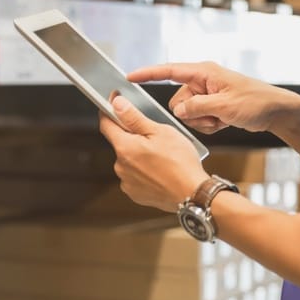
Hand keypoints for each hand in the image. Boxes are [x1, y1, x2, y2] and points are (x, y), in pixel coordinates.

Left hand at [99, 95, 208, 212]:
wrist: (193, 194)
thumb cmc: (180, 163)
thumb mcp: (160, 132)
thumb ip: (134, 118)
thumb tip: (117, 104)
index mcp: (124, 148)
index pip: (106, 124)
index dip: (110, 111)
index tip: (116, 105)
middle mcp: (121, 166)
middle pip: (120, 143)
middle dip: (133, 137)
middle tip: (154, 136)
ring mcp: (127, 182)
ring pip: (129, 160)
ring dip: (139, 155)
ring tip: (162, 156)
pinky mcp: (135, 193)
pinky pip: (135, 176)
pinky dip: (144, 171)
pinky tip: (160, 169)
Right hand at [128, 61, 293, 134]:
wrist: (275, 111)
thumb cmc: (255, 101)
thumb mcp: (225, 106)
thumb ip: (197, 107)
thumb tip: (178, 111)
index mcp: (203, 72)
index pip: (169, 71)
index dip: (148, 74)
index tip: (129, 77)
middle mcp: (202, 81)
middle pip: (177, 101)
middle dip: (191, 114)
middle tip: (214, 116)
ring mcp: (207, 94)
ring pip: (187, 113)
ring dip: (202, 121)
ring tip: (222, 119)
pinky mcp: (211, 106)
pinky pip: (198, 119)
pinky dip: (209, 125)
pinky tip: (224, 123)